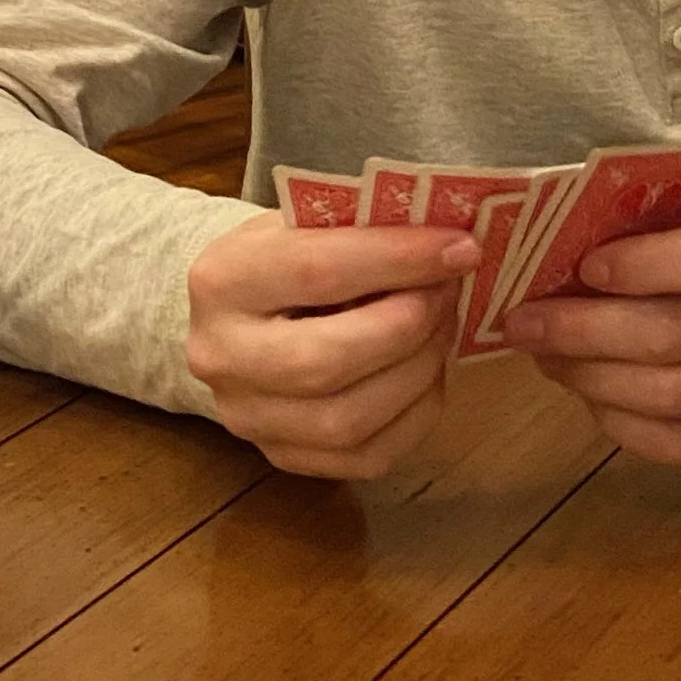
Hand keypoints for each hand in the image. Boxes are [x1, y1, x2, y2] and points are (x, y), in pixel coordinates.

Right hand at [184, 215, 474, 479]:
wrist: (240, 314)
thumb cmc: (287, 257)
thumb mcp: (307, 223)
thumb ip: (364, 228)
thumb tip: (450, 243)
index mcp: (222, 280)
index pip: (316, 271)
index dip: (398, 260)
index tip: (460, 247)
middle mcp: (221, 357)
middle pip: (325, 362)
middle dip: (408, 326)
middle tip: (448, 291)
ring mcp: (248, 417)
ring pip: (347, 420)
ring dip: (419, 370)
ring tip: (442, 327)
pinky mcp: (283, 456)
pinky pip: (368, 456)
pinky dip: (417, 413)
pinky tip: (429, 371)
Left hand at [501, 189, 680, 467]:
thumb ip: (663, 222)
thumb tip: (561, 247)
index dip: (639, 267)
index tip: (580, 267)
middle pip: (675, 337)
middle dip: (584, 332)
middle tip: (526, 323)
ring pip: (670, 397)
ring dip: (591, 379)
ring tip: (547, 357)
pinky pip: (680, 444)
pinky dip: (621, 423)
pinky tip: (590, 394)